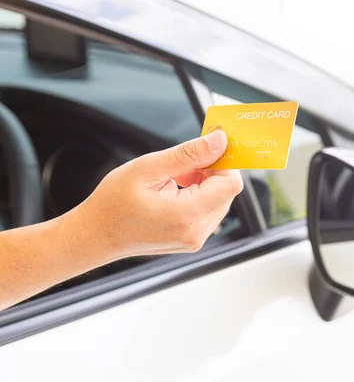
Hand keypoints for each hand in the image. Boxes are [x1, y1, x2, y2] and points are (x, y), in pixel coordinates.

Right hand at [64, 130, 242, 260]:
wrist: (95, 235)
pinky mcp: (191, 240)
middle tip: (183, 163)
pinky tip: (175, 190)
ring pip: (220, 201)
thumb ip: (189, 154)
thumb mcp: (149, 168)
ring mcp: (194, 239)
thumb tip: (219, 141)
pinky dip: (198, 196)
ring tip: (174, 178)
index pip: (231, 184)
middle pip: (227, 192)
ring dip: (205, 183)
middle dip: (212, 172)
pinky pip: (208, 212)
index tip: (209, 148)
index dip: (224, 162)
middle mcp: (195, 232)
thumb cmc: (113, 203)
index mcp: (186, 215)